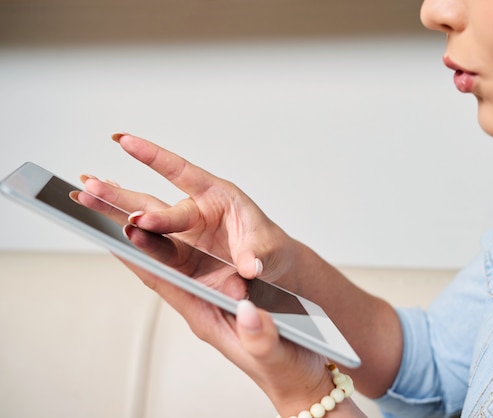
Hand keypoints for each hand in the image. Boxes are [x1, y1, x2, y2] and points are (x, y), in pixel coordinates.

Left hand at [79, 133, 363, 415]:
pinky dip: (173, 238)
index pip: (162, 280)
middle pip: (157, 262)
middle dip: (129, 230)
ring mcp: (211, 296)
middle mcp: (202, 302)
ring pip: (170, 257)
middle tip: (100, 196)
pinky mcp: (225, 292)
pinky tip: (163, 222)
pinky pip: (191, 260)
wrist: (300, 379)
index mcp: (206, 316)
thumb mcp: (276, 356)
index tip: (117, 223)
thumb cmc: (287, 370)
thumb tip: (249, 313)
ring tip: (120, 199)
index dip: (139, 252)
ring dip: (147, 229)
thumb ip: (261, 338)